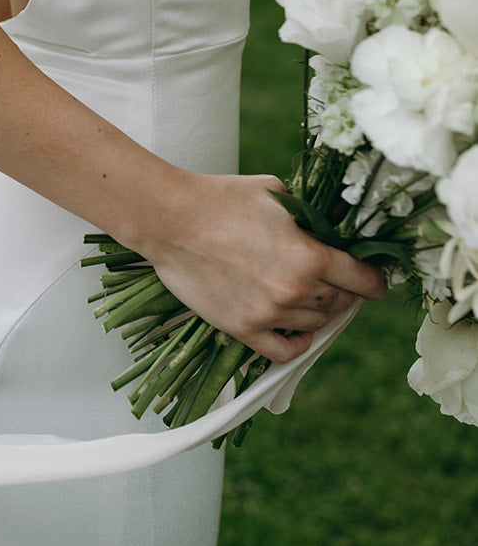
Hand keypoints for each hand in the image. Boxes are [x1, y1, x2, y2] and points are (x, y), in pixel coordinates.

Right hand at [134, 170, 386, 363]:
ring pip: (316, 324)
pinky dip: (297, 343)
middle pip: (341, 302)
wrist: (170, 219)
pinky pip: (284, 351)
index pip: (365, 281)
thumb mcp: (278, 194)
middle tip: (333, 280)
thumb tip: (329, 227)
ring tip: (304, 294)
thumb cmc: (221, 198)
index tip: (373, 279)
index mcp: (311, 255)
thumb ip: (309, 216)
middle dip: (343, 291)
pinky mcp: (242, 328)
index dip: (375, 279)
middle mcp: (295, 289)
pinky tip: (296, 329)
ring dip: (317, 311)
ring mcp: (268, 313)